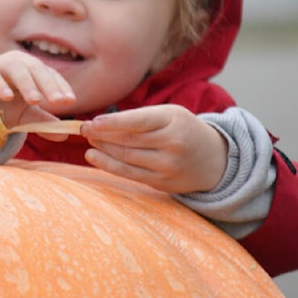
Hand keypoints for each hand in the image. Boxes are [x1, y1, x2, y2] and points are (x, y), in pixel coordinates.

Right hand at [0, 51, 76, 134]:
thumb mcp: (20, 116)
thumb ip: (41, 123)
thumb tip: (64, 134)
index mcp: (29, 70)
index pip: (49, 74)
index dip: (60, 86)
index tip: (69, 102)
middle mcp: (15, 63)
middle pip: (36, 67)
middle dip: (49, 84)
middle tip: (59, 102)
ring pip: (15, 67)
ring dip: (27, 83)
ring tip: (35, 100)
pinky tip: (7, 97)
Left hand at [80, 104, 227, 193]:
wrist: (214, 159)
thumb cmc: (183, 129)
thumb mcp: (169, 115)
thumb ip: (140, 117)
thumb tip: (102, 122)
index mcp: (174, 121)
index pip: (138, 122)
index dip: (112, 123)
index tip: (92, 122)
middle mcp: (173, 144)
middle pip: (129, 140)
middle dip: (102, 135)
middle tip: (84, 129)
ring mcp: (168, 166)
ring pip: (127, 158)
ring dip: (103, 149)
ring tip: (88, 141)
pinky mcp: (162, 183)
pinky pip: (130, 174)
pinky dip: (108, 165)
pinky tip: (93, 156)